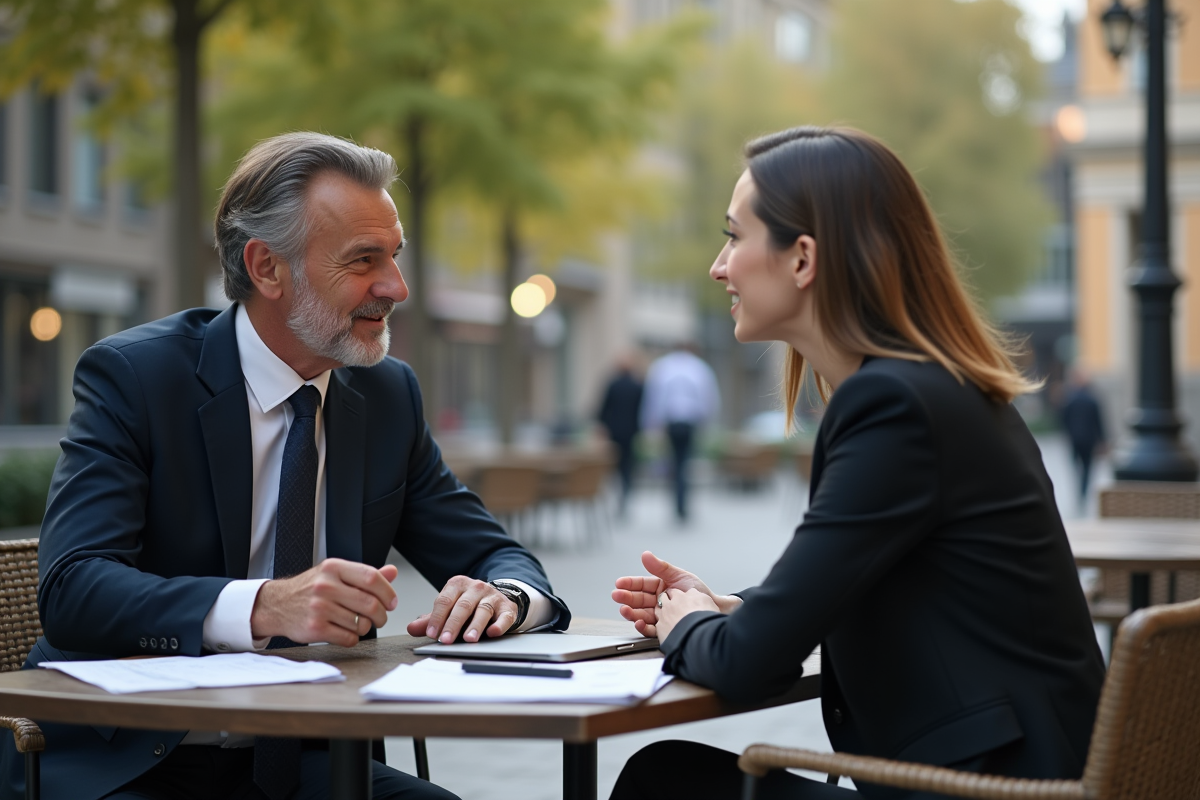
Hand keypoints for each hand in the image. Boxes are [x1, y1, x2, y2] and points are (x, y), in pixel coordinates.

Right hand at [251, 559, 398, 647]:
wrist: (277, 605)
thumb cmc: (310, 589)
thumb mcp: (335, 574)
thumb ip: (363, 575)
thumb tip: (392, 571)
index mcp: (333, 568)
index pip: (371, 577)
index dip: (388, 592)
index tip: (392, 602)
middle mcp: (325, 586)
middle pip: (370, 603)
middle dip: (381, 615)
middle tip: (380, 618)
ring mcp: (319, 607)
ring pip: (361, 624)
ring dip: (365, 628)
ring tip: (357, 623)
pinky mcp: (315, 628)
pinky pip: (349, 638)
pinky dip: (353, 638)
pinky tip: (345, 631)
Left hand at [407, 576, 518, 642]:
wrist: (496, 601)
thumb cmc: (469, 607)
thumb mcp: (449, 609)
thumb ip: (431, 619)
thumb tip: (411, 628)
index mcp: (457, 585)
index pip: (444, 600)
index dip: (437, 618)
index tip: (431, 633)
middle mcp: (476, 587)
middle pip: (463, 606)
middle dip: (453, 624)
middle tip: (446, 639)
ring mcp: (492, 596)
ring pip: (483, 610)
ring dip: (475, 625)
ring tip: (468, 639)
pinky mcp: (507, 607)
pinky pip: (504, 616)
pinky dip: (499, 624)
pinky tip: (493, 632)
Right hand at [612, 551, 738, 637]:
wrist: (714, 610)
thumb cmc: (699, 593)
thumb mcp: (680, 576)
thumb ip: (661, 567)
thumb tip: (645, 555)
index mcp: (660, 587)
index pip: (642, 584)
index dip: (630, 584)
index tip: (619, 583)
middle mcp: (658, 601)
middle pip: (638, 600)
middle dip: (626, 598)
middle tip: (617, 596)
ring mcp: (660, 615)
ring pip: (641, 614)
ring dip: (631, 612)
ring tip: (625, 610)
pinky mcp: (664, 628)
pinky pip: (651, 629)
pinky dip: (643, 626)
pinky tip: (639, 622)